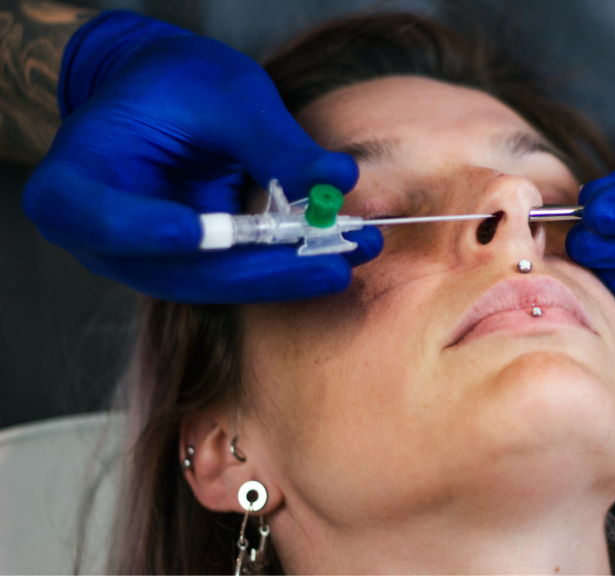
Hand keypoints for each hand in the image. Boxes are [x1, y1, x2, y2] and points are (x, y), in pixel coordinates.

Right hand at [22, 11, 381, 303]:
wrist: (171, 98)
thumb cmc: (180, 84)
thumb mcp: (224, 94)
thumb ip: (274, 140)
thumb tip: (338, 179)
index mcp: (74, 184)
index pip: (92, 215)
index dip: (141, 229)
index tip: (193, 229)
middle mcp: (105, 239)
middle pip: (177, 269)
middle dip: (262, 269)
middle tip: (333, 262)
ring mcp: (150, 262)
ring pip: (218, 283)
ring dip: (290, 273)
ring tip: (357, 252)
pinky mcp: (195, 268)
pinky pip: (241, 276)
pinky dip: (291, 266)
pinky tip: (342, 253)